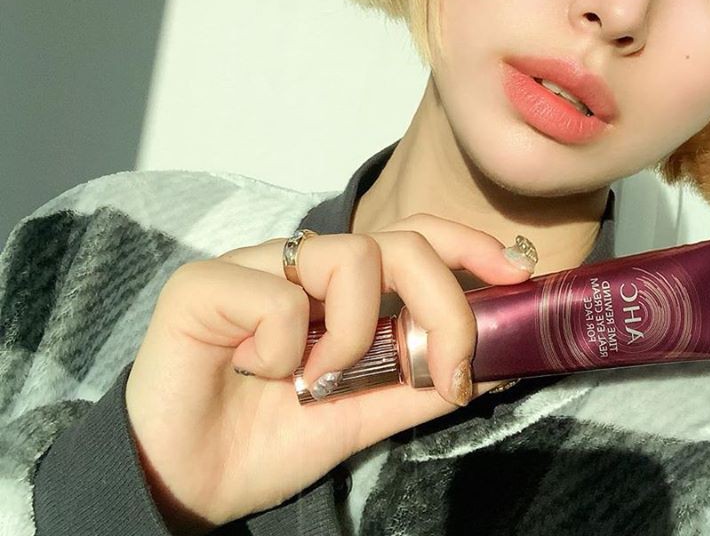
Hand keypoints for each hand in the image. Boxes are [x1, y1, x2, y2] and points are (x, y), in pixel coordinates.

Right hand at [124, 214, 536, 533]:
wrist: (183, 483)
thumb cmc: (267, 441)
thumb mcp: (363, 415)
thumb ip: (421, 386)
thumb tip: (500, 364)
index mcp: (341, 287)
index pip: (414, 236)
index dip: (469, 244)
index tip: (516, 270)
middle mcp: (304, 264)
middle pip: (400, 242)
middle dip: (443, 303)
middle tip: (445, 372)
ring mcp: (257, 264)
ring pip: (351, 257)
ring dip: (352, 337)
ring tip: (314, 382)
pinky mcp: (206, 282)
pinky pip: (280, 298)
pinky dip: (281, 350)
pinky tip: (252, 373)